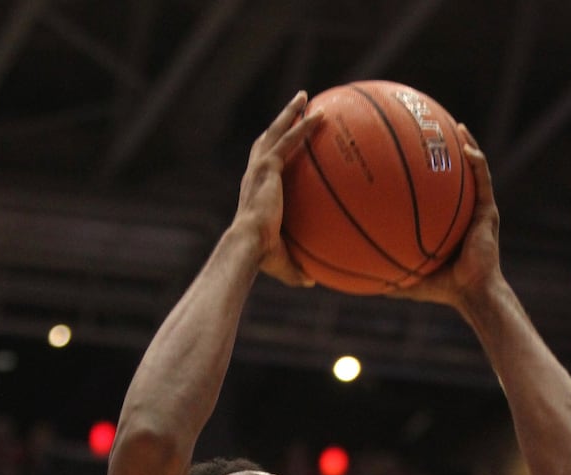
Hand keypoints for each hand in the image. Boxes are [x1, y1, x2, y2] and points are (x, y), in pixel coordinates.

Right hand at [234, 91, 322, 287]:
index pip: (263, 168)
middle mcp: (254, 176)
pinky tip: (322, 116)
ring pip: (276, 132)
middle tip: (295, 108)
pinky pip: (290, 140)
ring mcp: (259, 169)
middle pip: (266, 140)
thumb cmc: (260, 257)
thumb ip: (296, 268)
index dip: (272, 154)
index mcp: (255, 193)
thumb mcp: (281, 263)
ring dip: (290, 113)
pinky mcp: (268, 167)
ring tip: (305, 97)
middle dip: (280, 122)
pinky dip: (304, 126)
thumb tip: (312, 282)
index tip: (283, 145)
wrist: (248, 245)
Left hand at [392, 126, 501, 308]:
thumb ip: (384, 274)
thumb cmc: (442, 288)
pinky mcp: (488, 211)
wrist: (472, 293)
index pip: (432, 193)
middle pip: (452, 176)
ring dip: (466, 146)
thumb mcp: (407, 277)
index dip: (422, 175)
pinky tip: (467, 148)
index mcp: (444, 221)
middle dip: (444, 152)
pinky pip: (483, 180)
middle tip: (428, 131)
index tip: (403, 156)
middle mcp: (461, 211)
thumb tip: (355, 278)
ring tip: (455, 127)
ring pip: (472, 171)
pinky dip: (477, 162)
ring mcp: (476, 209)